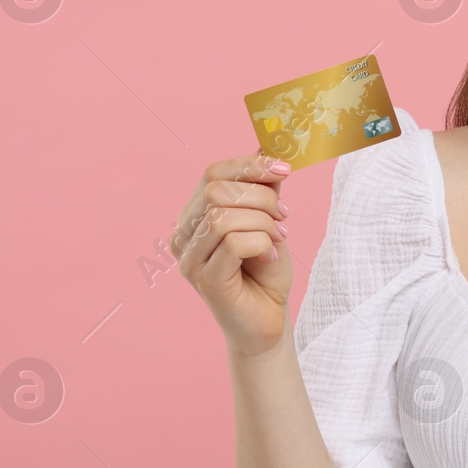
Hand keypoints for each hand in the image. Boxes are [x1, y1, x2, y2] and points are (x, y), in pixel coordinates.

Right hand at [172, 153, 293, 358]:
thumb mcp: (268, 221)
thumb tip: (268, 148)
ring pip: (224, 216)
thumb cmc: (265, 271)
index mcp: (194, 216)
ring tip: (278, 239)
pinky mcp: (205, 280)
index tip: (284, 170)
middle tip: (283, 218)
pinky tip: (271, 257)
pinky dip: (262, 243)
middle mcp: (183, 235)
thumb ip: (264, 189)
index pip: (212, 173)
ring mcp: (190, 259)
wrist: (268, 319)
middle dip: (261, 198)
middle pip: (216, 191)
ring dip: (263, 223)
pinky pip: (234, 243)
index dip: (249, 165)